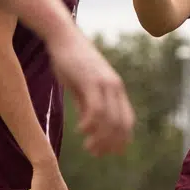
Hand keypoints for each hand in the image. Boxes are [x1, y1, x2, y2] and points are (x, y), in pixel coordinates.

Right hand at [47, 30, 133, 156]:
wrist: (62, 36)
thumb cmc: (70, 60)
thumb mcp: (82, 86)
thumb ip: (87, 104)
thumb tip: (89, 126)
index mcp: (116, 88)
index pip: (127, 120)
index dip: (121, 139)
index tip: (110, 152)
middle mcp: (115, 86)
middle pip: (121, 124)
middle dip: (111, 143)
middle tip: (96, 154)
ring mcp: (105, 83)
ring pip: (109, 120)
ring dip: (100, 138)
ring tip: (89, 148)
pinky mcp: (91, 81)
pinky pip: (96, 109)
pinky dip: (90, 125)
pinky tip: (81, 131)